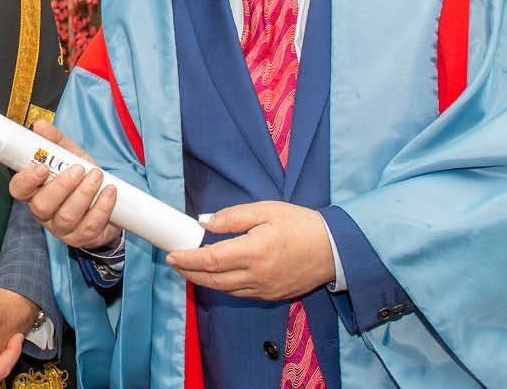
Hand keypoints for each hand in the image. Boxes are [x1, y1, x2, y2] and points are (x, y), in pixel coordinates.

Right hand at [6, 121, 121, 250]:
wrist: (107, 203)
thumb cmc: (82, 179)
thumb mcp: (71, 157)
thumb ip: (56, 142)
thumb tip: (41, 125)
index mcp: (35, 191)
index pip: (18, 189)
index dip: (27, 179)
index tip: (42, 167)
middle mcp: (44, 213)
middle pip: (42, 205)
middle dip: (62, 186)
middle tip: (79, 169)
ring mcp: (62, 228)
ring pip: (66, 217)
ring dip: (84, 195)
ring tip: (97, 177)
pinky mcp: (81, 237)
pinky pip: (89, 226)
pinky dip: (102, 207)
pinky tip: (110, 192)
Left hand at [164, 201, 333, 300]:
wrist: (334, 249)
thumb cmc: (301, 225)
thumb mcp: (266, 211)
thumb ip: (234, 217)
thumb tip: (206, 223)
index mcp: (254, 252)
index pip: (210, 260)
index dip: (187, 259)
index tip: (172, 254)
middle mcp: (256, 276)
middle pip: (212, 280)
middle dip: (188, 272)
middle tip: (174, 262)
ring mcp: (264, 289)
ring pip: (225, 290)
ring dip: (204, 281)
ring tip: (190, 268)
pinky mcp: (272, 295)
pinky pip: (240, 293)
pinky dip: (224, 285)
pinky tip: (218, 275)